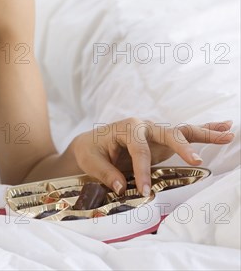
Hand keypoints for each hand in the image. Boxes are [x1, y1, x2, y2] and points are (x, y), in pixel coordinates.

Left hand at [68, 118, 233, 195]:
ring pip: (182, 132)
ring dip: (206, 132)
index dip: (142, 171)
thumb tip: (121, 187)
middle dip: (182, 146)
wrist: (92, 144)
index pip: (138, 150)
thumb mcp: (91, 161)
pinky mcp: (163, 142)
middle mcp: (144, 126)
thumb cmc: (91, 150)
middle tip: (196, 160)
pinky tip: (225, 129)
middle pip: (167, 133)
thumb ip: (105, 173)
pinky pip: (186, 136)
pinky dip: (205, 132)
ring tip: (230, 132)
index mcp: (125, 128)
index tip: (144, 190)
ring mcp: (156, 132)